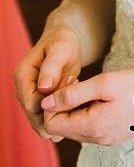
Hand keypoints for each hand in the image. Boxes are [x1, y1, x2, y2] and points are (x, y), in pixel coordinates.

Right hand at [14, 24, 82, 139]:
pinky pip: (47, 122)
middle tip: (79, 95)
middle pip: (35, 117)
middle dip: (58, 112)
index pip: (31, 103)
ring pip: (41, 124)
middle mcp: (22, 91)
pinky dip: (62, 119)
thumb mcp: (61, 49)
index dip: (53, 102)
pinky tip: (76, 108)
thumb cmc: (63, 43)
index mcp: (22, 75)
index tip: (72, 85)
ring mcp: (29, 100)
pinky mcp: (39, 105)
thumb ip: (52, 67)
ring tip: (78, 100)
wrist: (63, 45)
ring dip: (61, 117)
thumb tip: (43, 88)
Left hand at [41, 67, 133, 146]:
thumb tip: (45, 103)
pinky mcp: (113, 135)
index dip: (53, 102)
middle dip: (64, 103)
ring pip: (75, 126)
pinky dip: (89, 111)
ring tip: (93, 86)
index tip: (70, 81)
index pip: (51, 124)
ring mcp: (106, 139)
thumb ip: (73, 94)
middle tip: (80, 80)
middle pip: (62, 126)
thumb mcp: (106, 82)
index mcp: (93, 127)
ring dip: (77, 106)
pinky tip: (103, 95)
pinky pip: (90, 126)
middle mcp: (97, 139)